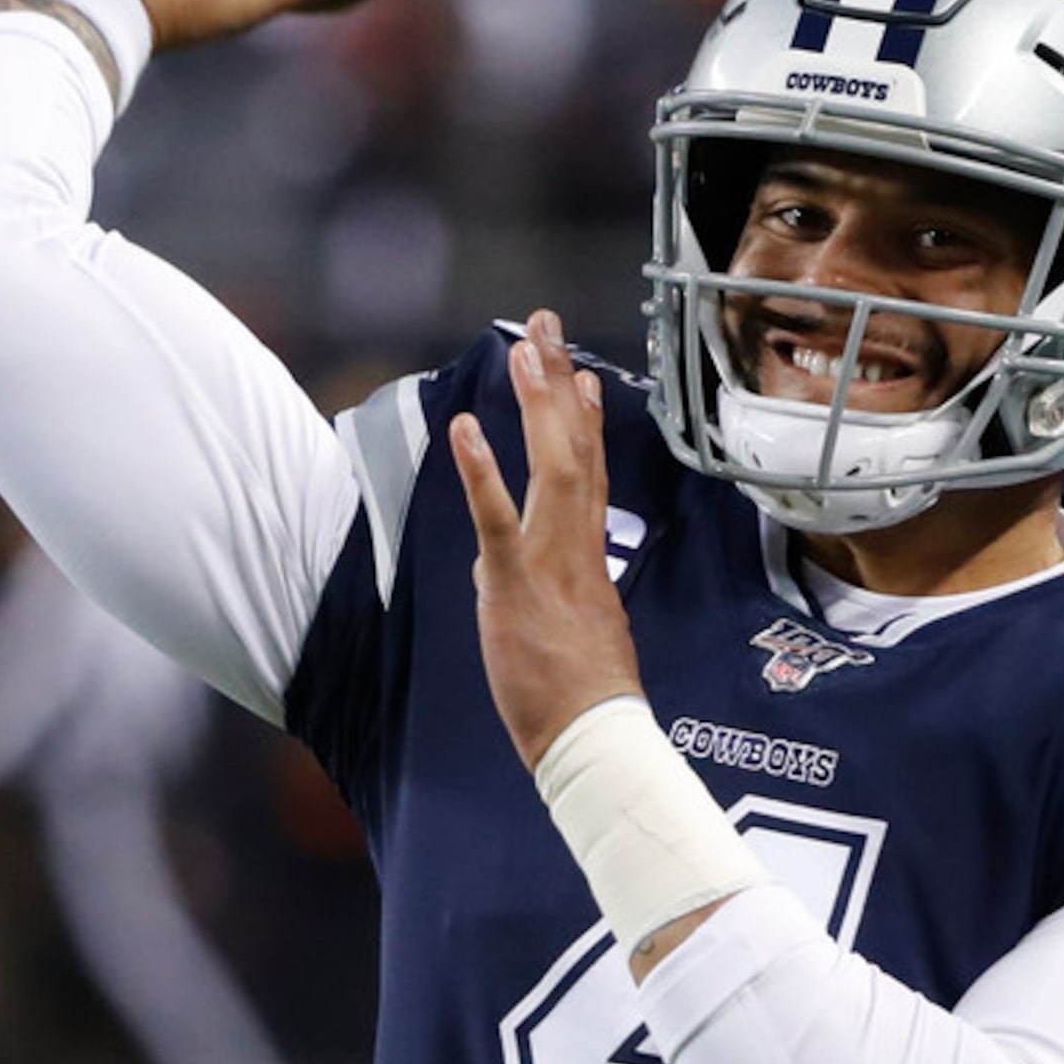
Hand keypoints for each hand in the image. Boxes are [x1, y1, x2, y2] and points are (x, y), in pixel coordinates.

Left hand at [450, 309, 645, 770]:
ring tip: (524, 347)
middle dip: (560, 382)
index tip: (584, 379)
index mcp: (591, 556)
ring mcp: (550, 557)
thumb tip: (503, 578)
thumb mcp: (573, 634)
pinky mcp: (517, 581)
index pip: (590, 474)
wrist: (597, 737)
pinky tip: (466, 427)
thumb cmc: (583, 699)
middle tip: (548, 326)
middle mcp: (578, 543)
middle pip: (575, 448)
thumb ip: (542, 595)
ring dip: (536, 401)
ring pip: (550, 463)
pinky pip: (497, 517)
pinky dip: (481, 470)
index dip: (585, 422)